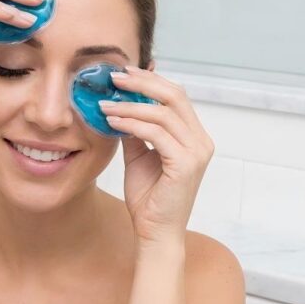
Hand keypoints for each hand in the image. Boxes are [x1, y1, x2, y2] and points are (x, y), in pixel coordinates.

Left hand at [98, 65, 214, 244]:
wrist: (155, 231)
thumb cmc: (148, 196)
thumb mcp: (138, 155)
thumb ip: (134, 131)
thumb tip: (119, 105)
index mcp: (193, 135)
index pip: (175, 96)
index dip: (150, 80)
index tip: (123, 72)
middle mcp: (200, 140)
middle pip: (174, 95)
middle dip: (142, 82)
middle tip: (113, 76)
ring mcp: (196, 152)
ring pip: (163, 112)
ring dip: (130, 104)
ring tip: (104, 103)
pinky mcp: (186, 164)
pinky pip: (156, 133)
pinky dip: (132, 123)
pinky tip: (112, 121)